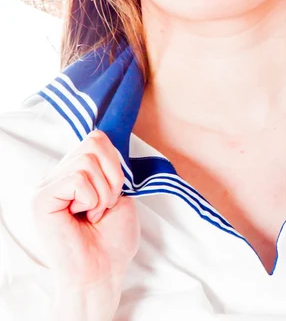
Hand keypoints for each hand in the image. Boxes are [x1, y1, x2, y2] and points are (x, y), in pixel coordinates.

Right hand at [31, 130, 139, 290]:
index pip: (97, 137)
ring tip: (93, 214)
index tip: (115, 192)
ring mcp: (47, 187)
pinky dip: (91, 199)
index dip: (115, 162)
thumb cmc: (113, 240)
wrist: (103, 273)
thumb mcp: (119, 192)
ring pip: (87, 161)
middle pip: (94, 142)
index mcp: (74, 173)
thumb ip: (109, 164)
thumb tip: (102, 137)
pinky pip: (77, 178)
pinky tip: (82, 217)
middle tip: (105, 205)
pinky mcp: (41, 199)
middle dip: (112, 176)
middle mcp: (57, 176)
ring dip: (103, 192)